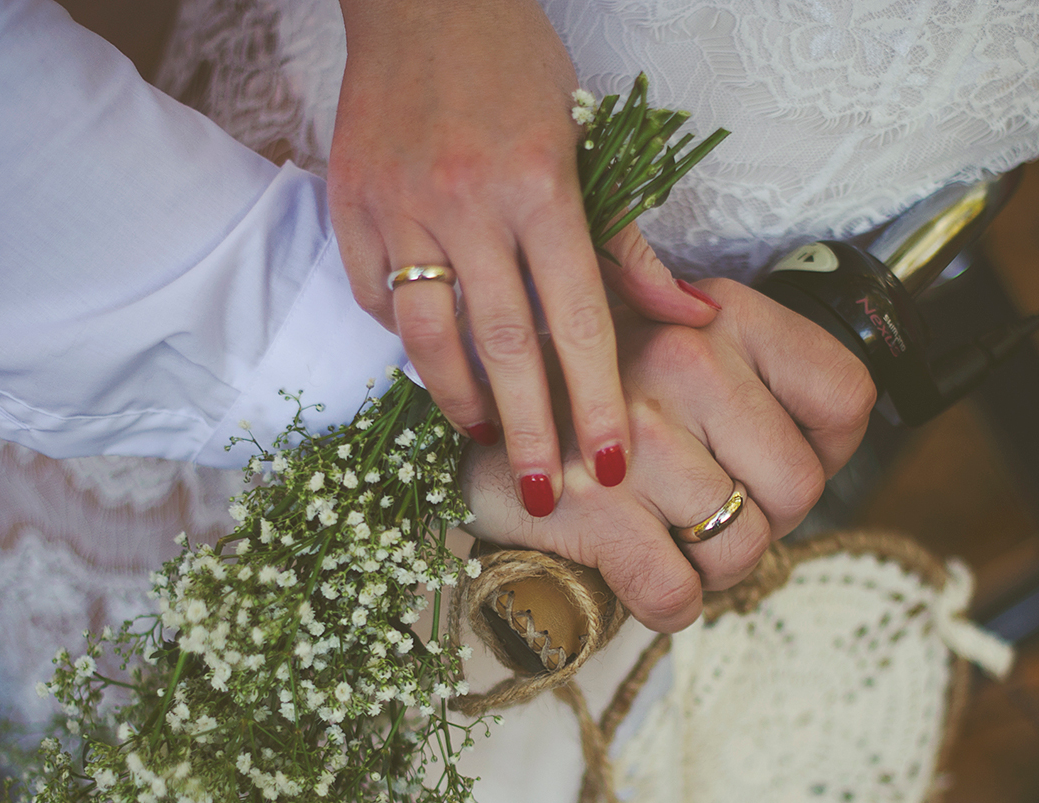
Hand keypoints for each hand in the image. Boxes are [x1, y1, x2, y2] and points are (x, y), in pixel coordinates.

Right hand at [330, 0, 717, 519]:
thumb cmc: (519, 70)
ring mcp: (400, 207)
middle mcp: (468, 202)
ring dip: (458, 399)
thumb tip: (689, 316)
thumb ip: (628, 240)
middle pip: (503, 347)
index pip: (577, 318)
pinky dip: (404, 334)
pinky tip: (431, 355)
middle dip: (530, 431)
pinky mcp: (349, 205)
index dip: (595, 398)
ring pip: (426, 335)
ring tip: (484, 437)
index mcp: (541, 187)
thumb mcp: (590, 142)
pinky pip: (376, 297)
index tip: (612, 463)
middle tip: (548, 496)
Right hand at [460, 279, 876, 631]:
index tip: (774, 464)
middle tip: (711, 511)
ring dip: (712, 568)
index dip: (827, 453)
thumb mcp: (678, 345)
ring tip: (667, 535)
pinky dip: (667, 606)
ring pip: (743, 548)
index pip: (845, 397)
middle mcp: (685, 360)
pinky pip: (676, 592)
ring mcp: (637, 434)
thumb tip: (827, 452)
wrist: (468, 414)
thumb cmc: (591, 391)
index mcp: (721, 315)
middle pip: (800, 488)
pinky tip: (639, 574)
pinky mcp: (591, 503)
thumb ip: (754, 376)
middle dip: (764, 523)